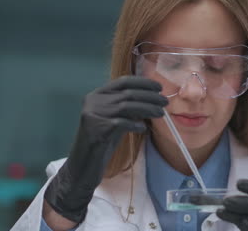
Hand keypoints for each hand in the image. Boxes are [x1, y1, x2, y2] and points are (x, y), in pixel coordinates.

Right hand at [44, 76, 167, 222]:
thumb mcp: (114, 120)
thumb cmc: (102, 143)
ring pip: (127, 106)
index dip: (143, 83)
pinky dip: (135, 125)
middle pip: (128, 93)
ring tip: (161, 114)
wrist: (82, 166)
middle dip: (150, 97)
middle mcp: (93, 101)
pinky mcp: (97, 129)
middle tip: (165, 102)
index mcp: (96, 95)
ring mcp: (93, 114)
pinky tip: (143, 129)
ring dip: (148, 109)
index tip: (159, 88)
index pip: (123, 81)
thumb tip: (152, 99)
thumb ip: (127, 108)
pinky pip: (122, 123)